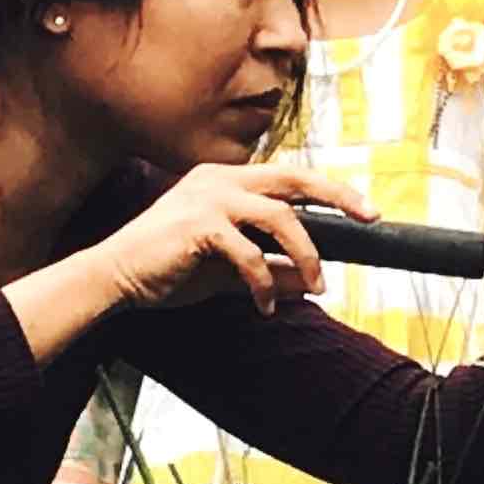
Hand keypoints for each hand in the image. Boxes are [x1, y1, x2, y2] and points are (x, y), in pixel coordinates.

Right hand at [83, 162, 369, 316]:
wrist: (114, 278)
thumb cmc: (168, 270)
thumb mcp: (230, 272)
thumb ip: (271, 271)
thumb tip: (313, 282)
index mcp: (226, 181)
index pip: (289, 177)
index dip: (330, 190)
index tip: (365, 209)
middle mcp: (219, 180)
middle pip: (294, 179)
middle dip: (338, 196)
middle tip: (368, 218)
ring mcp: (208, 199)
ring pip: (280, 216)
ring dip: (305, 255)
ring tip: (315, 285)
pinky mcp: (197, 225)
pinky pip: (249, 252)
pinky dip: (264, 281)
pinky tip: (265, 305)